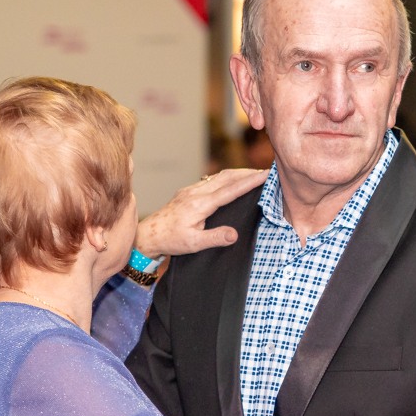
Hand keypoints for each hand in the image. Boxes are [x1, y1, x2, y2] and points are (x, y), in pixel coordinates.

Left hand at [134, 167, 267, 259]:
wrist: (149, 234)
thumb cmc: (171, 240)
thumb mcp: (194, 244)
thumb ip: (215, 238)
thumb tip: (235, 234)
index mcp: (200, 204)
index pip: (230, 190)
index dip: (249, 182)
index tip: (265, 174)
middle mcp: (196, 193)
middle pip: (227, 177)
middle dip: (247, 172)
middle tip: (266, 171)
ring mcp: (191, 190)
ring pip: (219, 176)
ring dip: (238, 173)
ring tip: (254, 174)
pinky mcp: (188, 191)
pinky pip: (212, 180)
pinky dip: (227, 178)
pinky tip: (233, 181)